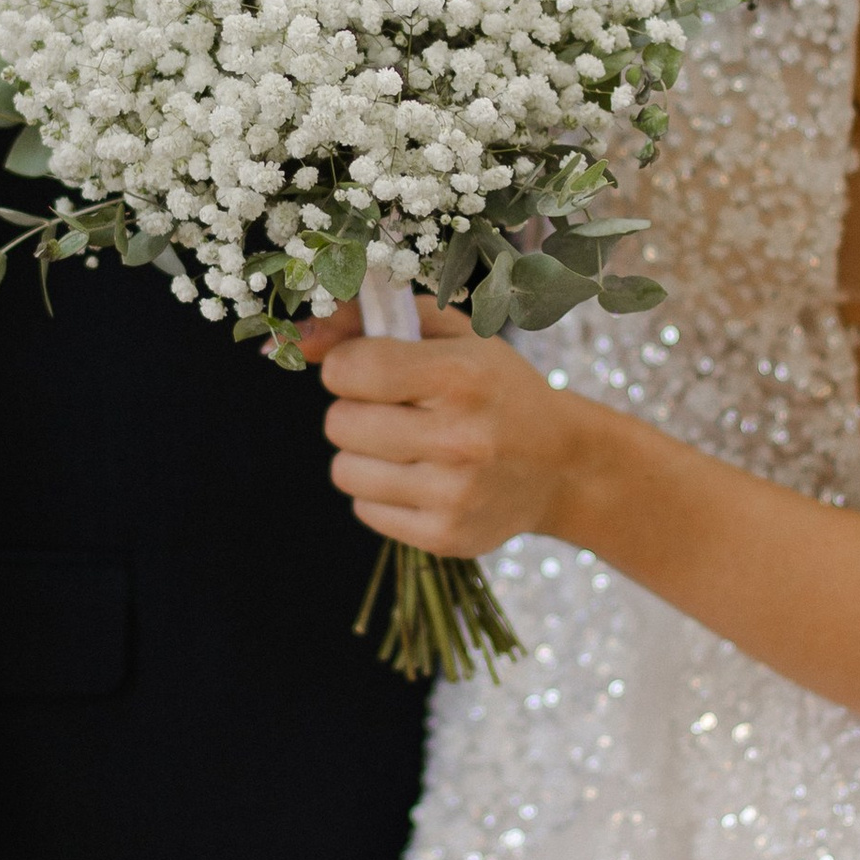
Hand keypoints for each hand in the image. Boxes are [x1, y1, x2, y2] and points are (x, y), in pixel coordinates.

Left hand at [318, 304, 590, 559]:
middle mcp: (460, 438)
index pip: (349, 369)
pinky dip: (382, 492)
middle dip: (357, 410)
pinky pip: (364, 509)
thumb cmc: (496, 389)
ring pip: (344, 470)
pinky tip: (422, 478)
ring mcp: (453, 494)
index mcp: (462, 376)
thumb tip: (297, 339)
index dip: (349, 366)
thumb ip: (369, 322)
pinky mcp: (446, 536)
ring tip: (409, 445)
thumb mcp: (451, 337)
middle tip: (399, 410)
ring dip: (364, 454)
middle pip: (339, 422)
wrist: (562, 465)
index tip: (373, 369)